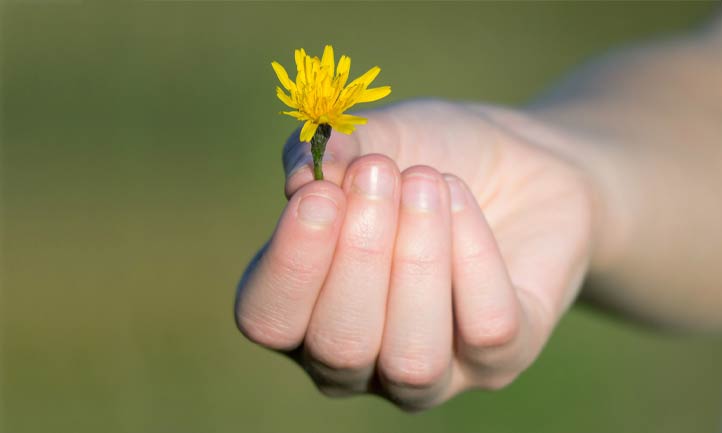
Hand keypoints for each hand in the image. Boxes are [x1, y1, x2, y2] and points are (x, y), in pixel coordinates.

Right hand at [235, 100, 594, 409]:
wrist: (517, 162)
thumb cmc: (428, 158)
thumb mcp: (375, 139)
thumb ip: (326, 153)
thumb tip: (298, 180)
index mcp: (304, 311)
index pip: (269, 319)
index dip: (290, 264)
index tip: (319, 193)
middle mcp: (359, 359)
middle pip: (339, 345)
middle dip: (360, 254)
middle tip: (379, 173)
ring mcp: (429, 373)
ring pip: (411, 358)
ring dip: (417, 260)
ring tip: (426, 181)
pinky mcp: (498, 362)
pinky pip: (485, 328)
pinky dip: (473, 253)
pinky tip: (462, 197)